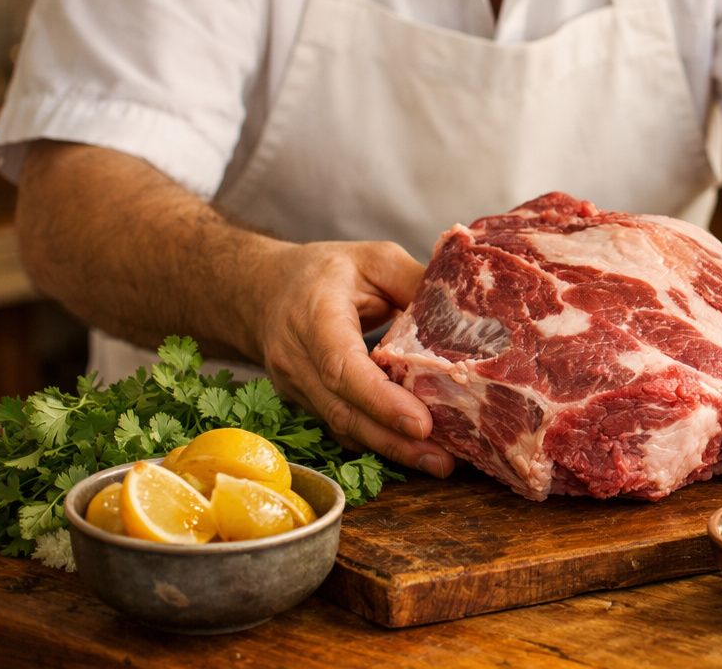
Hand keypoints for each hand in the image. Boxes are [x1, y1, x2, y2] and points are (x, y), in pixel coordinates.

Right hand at [251, 240, 455, 477]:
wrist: (261, 291)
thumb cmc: (324, 272)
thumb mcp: (373, 259)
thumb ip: (413, 281)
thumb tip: (460, 309)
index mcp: (315, 317)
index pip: (342, 366)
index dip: (380, 399)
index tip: (421, 424)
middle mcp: (298, 359)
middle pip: (344, 410)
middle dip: (393, 439)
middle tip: (442, 460)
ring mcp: (297, 387)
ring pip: (342, 426)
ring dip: (390, 449)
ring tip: (438, 463)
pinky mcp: (306, 402)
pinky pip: (342, 427)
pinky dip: (377, 441)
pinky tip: (413, 452)